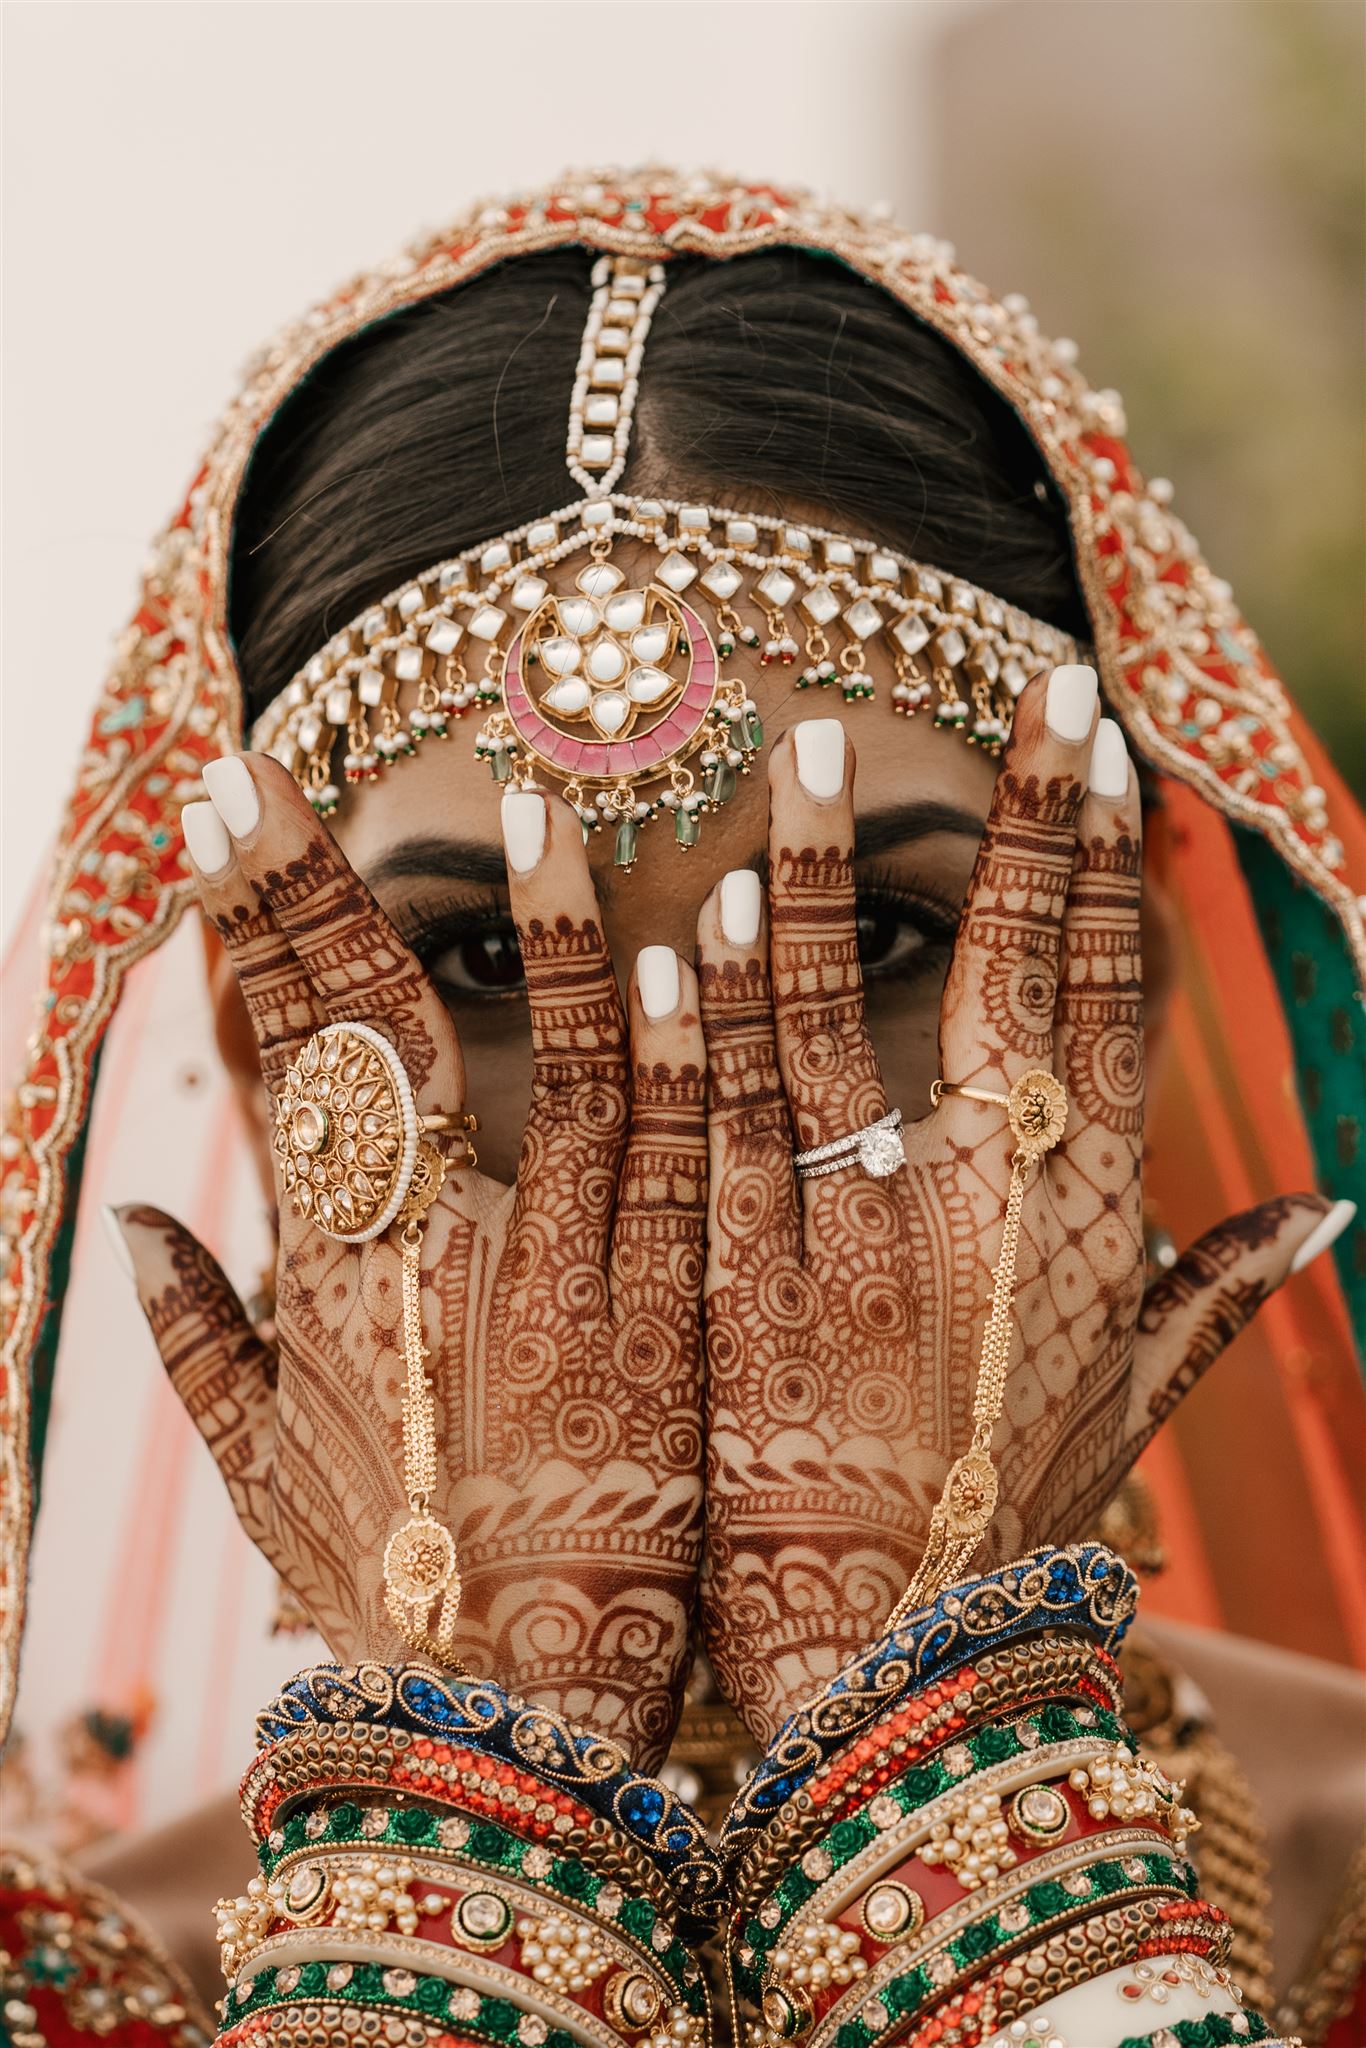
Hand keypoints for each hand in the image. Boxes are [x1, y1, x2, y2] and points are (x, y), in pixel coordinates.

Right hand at [115, 758, 705, 1768]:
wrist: (521, 1726)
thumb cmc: (389, 1599)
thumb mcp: (260, 1479)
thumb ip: (191, 1343)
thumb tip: (138, 1216)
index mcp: (329, 1277)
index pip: (282, 1063)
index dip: (246, 929)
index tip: (219, 816)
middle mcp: (432, 1255)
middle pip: (376, 1038)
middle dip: (313, 894)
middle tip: (277, 775)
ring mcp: (562, 1277)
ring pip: (555, 1067)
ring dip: (541, 929)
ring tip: (528, 806)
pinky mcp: (674, 1313)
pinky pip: (679, 1153)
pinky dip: (678, 1049)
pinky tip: (681, 948)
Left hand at [694, 673, 1334, 1745]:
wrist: (888, 1658)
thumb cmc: (1012, 1521)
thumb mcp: (1135, 1401)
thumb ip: (1220, 1291)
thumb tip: (1331, 1212)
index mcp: (1085, 1213)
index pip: (1112, 996)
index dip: (1109, 865)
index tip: (1100, 749)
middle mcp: (985, 1199)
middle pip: (1008, 971)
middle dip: (1021, 818)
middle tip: (1017, 682)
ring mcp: (854, 1229)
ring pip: (834, 1015)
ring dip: (824, 875)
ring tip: (807, 749)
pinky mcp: (737, 1272)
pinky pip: (715, 1115)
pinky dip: (701, 1018)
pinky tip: (682, 925)